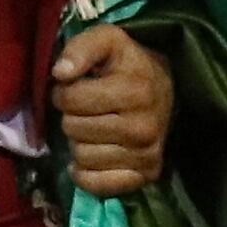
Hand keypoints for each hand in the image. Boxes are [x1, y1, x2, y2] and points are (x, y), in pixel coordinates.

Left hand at [53, 23, 170, 199]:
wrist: (166, 89)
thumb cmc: (129, 65)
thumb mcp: (108, 41)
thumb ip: (81, 48)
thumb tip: (60, 73)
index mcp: (136, 90)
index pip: (72, 99)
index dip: (64, 91)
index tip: (75, 88)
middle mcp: (144, 126)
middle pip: (74, 129)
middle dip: (71, 116)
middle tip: (84, 109)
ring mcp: (146, 154)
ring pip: (82, 157)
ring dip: (79, 142)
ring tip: (92, 128)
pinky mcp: (145, 175)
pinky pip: (97, 185)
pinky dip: (87, 173)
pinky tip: (91, 157)